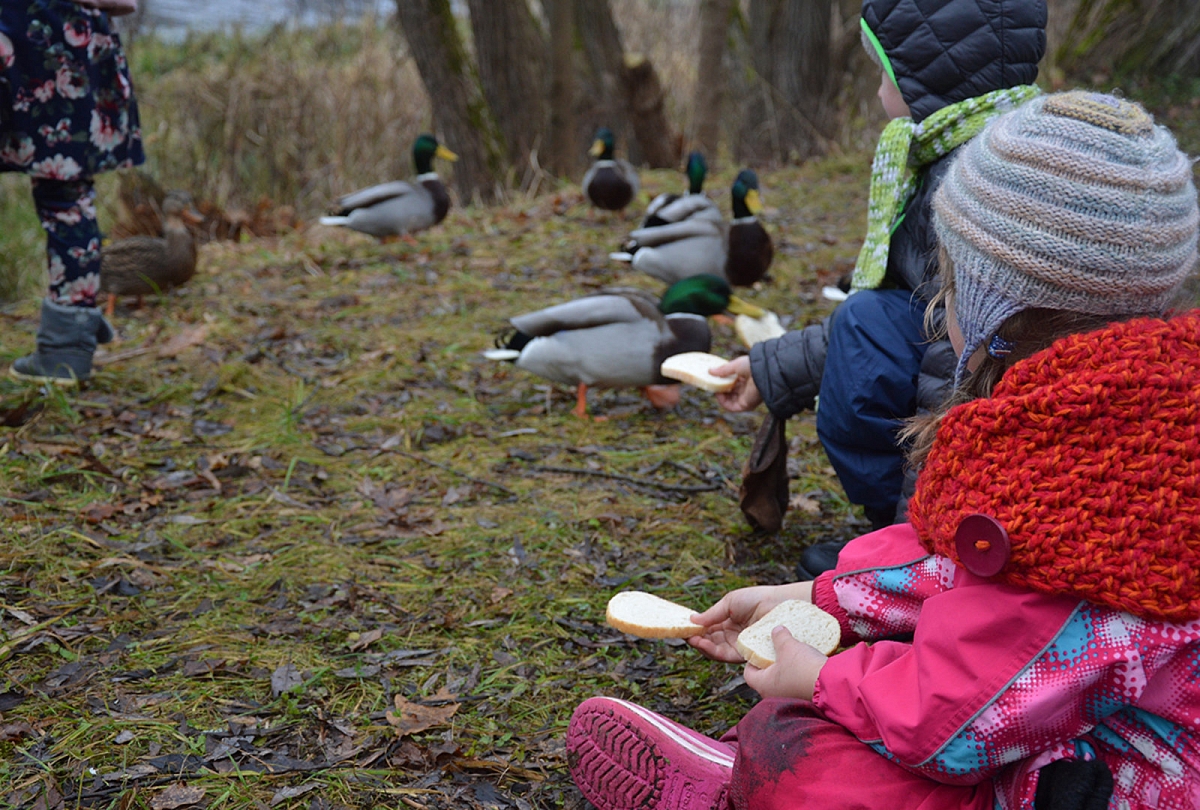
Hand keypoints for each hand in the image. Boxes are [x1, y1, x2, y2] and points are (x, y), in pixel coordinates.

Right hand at [688, 582, 812, 661]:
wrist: (779, 606)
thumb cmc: (757, 599)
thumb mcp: (730, 602)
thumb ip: (712, 614)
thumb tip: (692, 620)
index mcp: (728, 622)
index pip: (708, 630)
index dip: (697, 630)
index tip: (685, 627)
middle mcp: (732, 636)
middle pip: (710, 642)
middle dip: (697, 639)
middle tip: (687, 635)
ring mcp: (739, 645)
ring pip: (715, 651)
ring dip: (702, 646)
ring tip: (693, 639)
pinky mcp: (746, 654)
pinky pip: (726, 656)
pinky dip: (712, 651)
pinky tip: (704, 644)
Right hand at [711, 356, 762, 411]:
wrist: (763, 373)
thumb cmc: (753, 366)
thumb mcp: (735, 365)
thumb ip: (723, 369)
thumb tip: (710, 371)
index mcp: (746, 379)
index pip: (731, 382)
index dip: (722, 380)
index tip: (713, 376)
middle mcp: (746, 389)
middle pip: (729, 391)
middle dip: (719, 387)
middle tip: (711, 382)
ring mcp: (745, 398)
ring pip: (728, 399)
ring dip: (719, 395)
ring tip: (714, 387)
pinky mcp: (745, 405)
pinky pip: (730, 406)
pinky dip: (722, 402)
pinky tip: (718, 394)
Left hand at [742, 626, 827, 699]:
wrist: (832, 684)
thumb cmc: (804, 667)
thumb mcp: (789, 646)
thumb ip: (779, 636)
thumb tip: (776, 630)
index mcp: (764, 686)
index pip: (748, 673)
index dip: (752, 660)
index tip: (759, 650)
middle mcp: (773, 696)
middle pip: (765, 677)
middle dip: (770, 663)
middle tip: (776, 650)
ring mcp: (789, 699)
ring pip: (782, 681)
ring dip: (786, 669)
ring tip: (792, 655)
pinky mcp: (804, 699)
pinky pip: (795, 685)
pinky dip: (797, 676)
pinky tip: (805, 664)